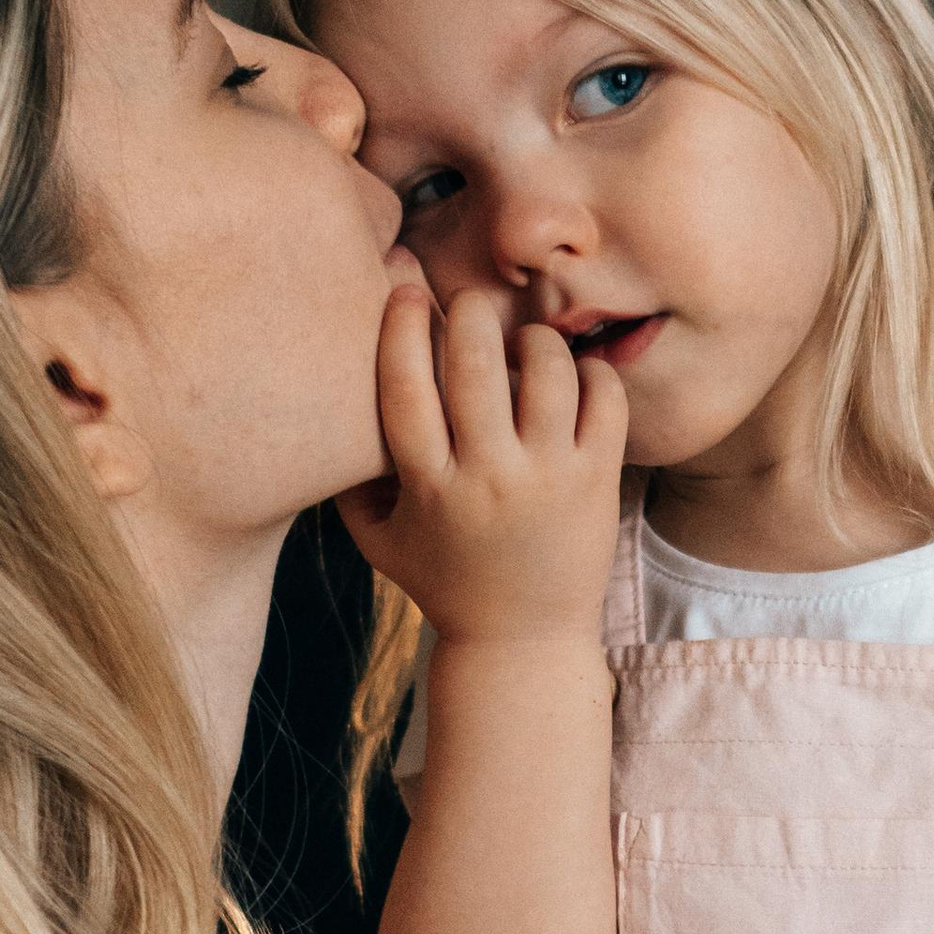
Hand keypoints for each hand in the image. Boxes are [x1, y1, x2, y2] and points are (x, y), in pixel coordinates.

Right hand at [339, 286, 627, 652]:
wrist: (523, 643)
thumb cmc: (444, 582)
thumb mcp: (378, 539)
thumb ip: (349, 478)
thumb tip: (330, 400)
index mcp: (427, 486)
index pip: (403, 386)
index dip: (400, 325)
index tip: (405, 290)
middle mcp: (487, 477)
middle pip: (474, 362)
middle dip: (467, 312)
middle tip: (468, 305)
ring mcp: (547, 478)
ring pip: (547, 370)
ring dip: (533, 340)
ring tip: (525, 347)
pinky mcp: (596, 482)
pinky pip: (603, 398)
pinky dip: (590, 372)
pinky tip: (575, 377)